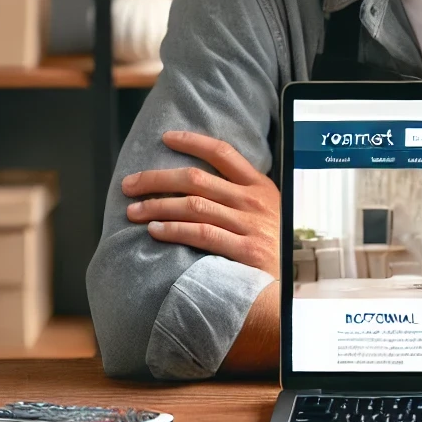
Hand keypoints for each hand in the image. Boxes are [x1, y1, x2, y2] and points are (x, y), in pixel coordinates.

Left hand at [123, 131, 279, 278]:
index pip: (223, 153)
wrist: (291, 283)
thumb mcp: (267, 209)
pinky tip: (155, 230)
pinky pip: (202, 235)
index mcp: (259, 185)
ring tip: (134, 211)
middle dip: (157, 179)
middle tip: (130, 185)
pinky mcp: (245, 251)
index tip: (166, 139)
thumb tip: (199, 180)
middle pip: (197, 179)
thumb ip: (241, 194)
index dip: (192, 142)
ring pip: (193, 206)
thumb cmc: (273, 244)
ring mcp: (250, 225)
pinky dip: (174, 230)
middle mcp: (253, 201)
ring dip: (157, 206)